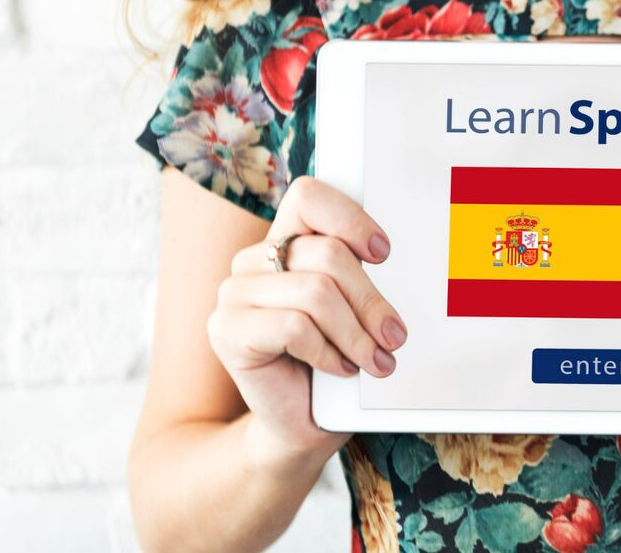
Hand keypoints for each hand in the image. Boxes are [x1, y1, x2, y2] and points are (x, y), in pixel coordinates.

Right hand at [206, 176, 407, 469]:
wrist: (299, 423)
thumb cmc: (332, 361)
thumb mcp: (352, 309)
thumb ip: (357, 274)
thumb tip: (387, 252)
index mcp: (284, 242)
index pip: (309, 196)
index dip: (350, 218)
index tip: (383, 253)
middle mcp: (253, 260)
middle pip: (327, 255)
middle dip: (371, 300)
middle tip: (395, 335)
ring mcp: (233, 293)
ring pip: (316, 293)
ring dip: (356, 334)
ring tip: (375, 359)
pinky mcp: (225, 330)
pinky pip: (294, 328)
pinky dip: (328, 352)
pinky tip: (340, 368)